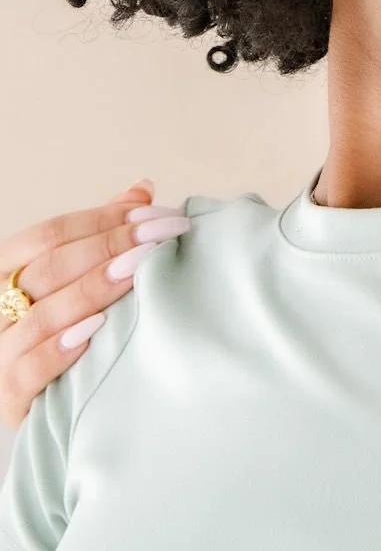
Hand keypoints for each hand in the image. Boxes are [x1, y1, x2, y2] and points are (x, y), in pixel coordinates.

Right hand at [0, 183, 189, 427]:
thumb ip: (104, 233)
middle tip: (161, 237)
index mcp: (8, 269)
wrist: (47, 396)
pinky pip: (28, 371)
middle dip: (111, 248)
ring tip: (139, 271)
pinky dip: (60, 349)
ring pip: (41, 317)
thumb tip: (143, 189)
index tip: (156, 215)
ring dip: (93, 291)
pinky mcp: (8, 397)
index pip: (51, 235)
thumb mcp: (78, 275)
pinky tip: (98, 330)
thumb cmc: (66, 323)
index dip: (103, 220)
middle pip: (50, 269)